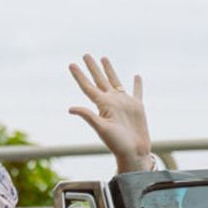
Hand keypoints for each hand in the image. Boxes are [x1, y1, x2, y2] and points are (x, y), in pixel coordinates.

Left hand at [68, 54, 151, 169]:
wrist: (134, 153)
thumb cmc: (117, 144)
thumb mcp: (101, 129)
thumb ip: (88, 116)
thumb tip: (70, 108)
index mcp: (103, 105)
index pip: (88, 87)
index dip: (79, 76)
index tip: (71, 64)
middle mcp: (112, 102)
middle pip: (100, 80)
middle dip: (93, 67)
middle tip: (86, 54)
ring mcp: (124, 103)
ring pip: (116, 81)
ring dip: (109, 70)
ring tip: (104, 58)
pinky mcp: (137, 107)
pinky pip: (137, 92)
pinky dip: (137, 84)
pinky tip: (136, 76)